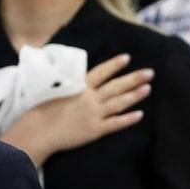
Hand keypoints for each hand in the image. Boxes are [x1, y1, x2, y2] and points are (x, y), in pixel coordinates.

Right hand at [11, 54, 150, 161]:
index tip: (127, 58)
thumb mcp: (56, 90)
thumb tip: (81, 80)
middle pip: (116, 86)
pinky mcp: (94, 130)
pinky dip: (128, 119)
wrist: (39, 130)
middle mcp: (90, 98)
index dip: (114, 65)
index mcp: (79, 87)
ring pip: (119, 103)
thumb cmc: (42, 110)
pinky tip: (139, 114)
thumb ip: (71, 85)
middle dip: (134, 78)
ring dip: (135, 95)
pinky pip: (115, 124)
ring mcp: (93, 114)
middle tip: (150, 72)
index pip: (101, 72)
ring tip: (148, 88)